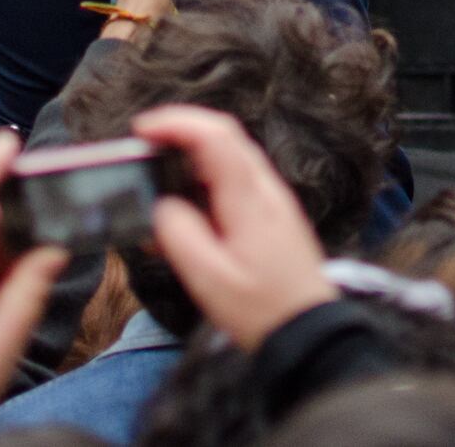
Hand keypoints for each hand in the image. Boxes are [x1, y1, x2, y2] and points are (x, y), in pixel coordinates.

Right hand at [138, 104, 335, 350]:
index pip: (215, 137)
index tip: (143, 129)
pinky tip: (188, 206)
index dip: (177, 123)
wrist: (310, 331)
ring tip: (160, 172)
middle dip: (183, 129)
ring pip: (232, 156)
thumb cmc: (262, 310)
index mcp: (250, 200)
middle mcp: (266, 190)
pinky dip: (207, 178)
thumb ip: (179, 236)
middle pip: (225, 136)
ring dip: (194, 153)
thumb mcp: (210, 280)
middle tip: (147, 140)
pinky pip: (237, 180)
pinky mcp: (273, 215)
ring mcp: (273, 200)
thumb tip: (162, 205)